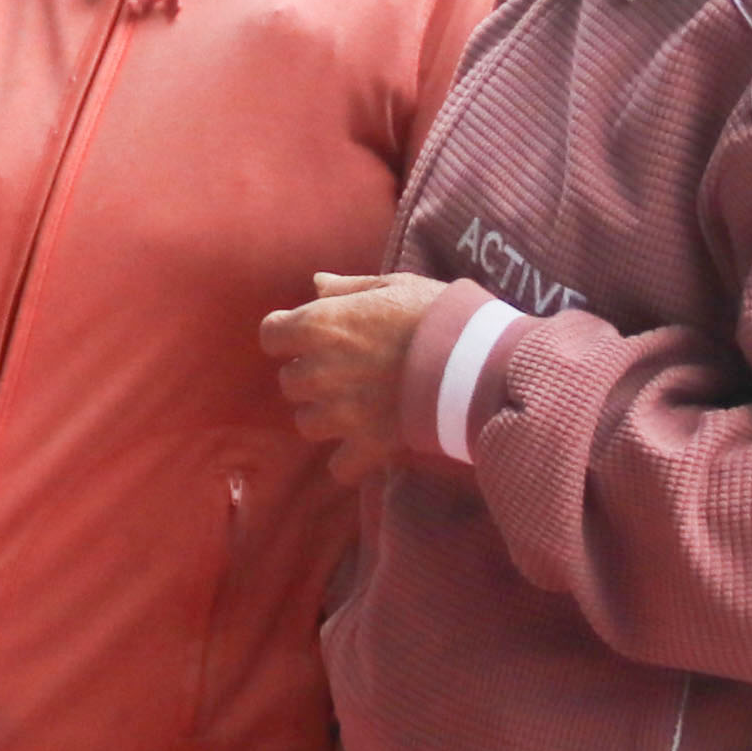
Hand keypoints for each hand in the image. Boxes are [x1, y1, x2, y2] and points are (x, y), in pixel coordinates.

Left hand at [258, 270, 442, 487]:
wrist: (481, 360)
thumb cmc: (438, 314)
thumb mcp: (394, 287)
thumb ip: (349, 289)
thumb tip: (316, 284)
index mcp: (321, 325)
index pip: (271, 334)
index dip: (286, 335)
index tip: (305, 336)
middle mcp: (320, 370)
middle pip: (290, 381)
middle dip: (310, 375)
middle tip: (345, 371)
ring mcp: (341, 412)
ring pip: (307, 422)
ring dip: (325, 415)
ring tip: (356, 407)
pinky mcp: (368, 445)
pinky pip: (339, 466)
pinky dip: (349, 459)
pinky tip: (366, 445)